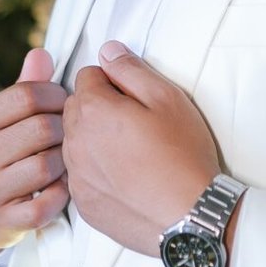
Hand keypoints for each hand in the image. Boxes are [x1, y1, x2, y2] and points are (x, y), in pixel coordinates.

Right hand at [0, 47, 67, 247]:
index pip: (26, 95)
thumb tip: (42, 53)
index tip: (61, 103)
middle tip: (68, 132)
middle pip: (42, 128)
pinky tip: (60, 186)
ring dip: (64, 161)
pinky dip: (61, 194)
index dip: (54, 95)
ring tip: (64, 157)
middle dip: (64, 127)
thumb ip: (21, 88)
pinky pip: (47, 204)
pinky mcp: (5, 221)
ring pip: (47, 165)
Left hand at [62, 40, 221, 257]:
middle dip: (99, 109)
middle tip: (136, 125)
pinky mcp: (84, 205)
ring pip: (76, 144)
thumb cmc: (183, 153)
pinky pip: (82, 178)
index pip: (87, 76)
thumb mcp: (166, 98)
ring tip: (134, 154)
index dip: (113, 82)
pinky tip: (129, 181)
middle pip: (76, 109)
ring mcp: (76, 177)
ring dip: (96, 141)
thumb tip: (108, 51)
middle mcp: (74, 142)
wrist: (191, 216)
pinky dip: (99, 174)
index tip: (136, 99)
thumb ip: (130, 69)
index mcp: (92, 109)